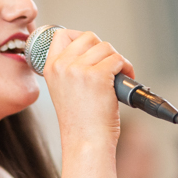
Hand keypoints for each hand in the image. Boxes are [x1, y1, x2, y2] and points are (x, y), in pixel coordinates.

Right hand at [40, 28, 130, 177]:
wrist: (86, 143)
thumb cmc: (80, 123)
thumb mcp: (65, 91)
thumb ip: (71, 69)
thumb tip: (93, 49)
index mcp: (50, 68)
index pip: (61, 34)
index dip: (81, 38)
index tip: (92, 50)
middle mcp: (62, 66)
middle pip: (89, 37)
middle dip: (104, 50)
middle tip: (109, 68)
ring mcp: (79, 69)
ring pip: (106, 47)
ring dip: (117, 60)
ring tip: (118, 77)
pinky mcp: (98, 75)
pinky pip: (118, 59)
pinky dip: (127, 68)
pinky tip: (124, 81)